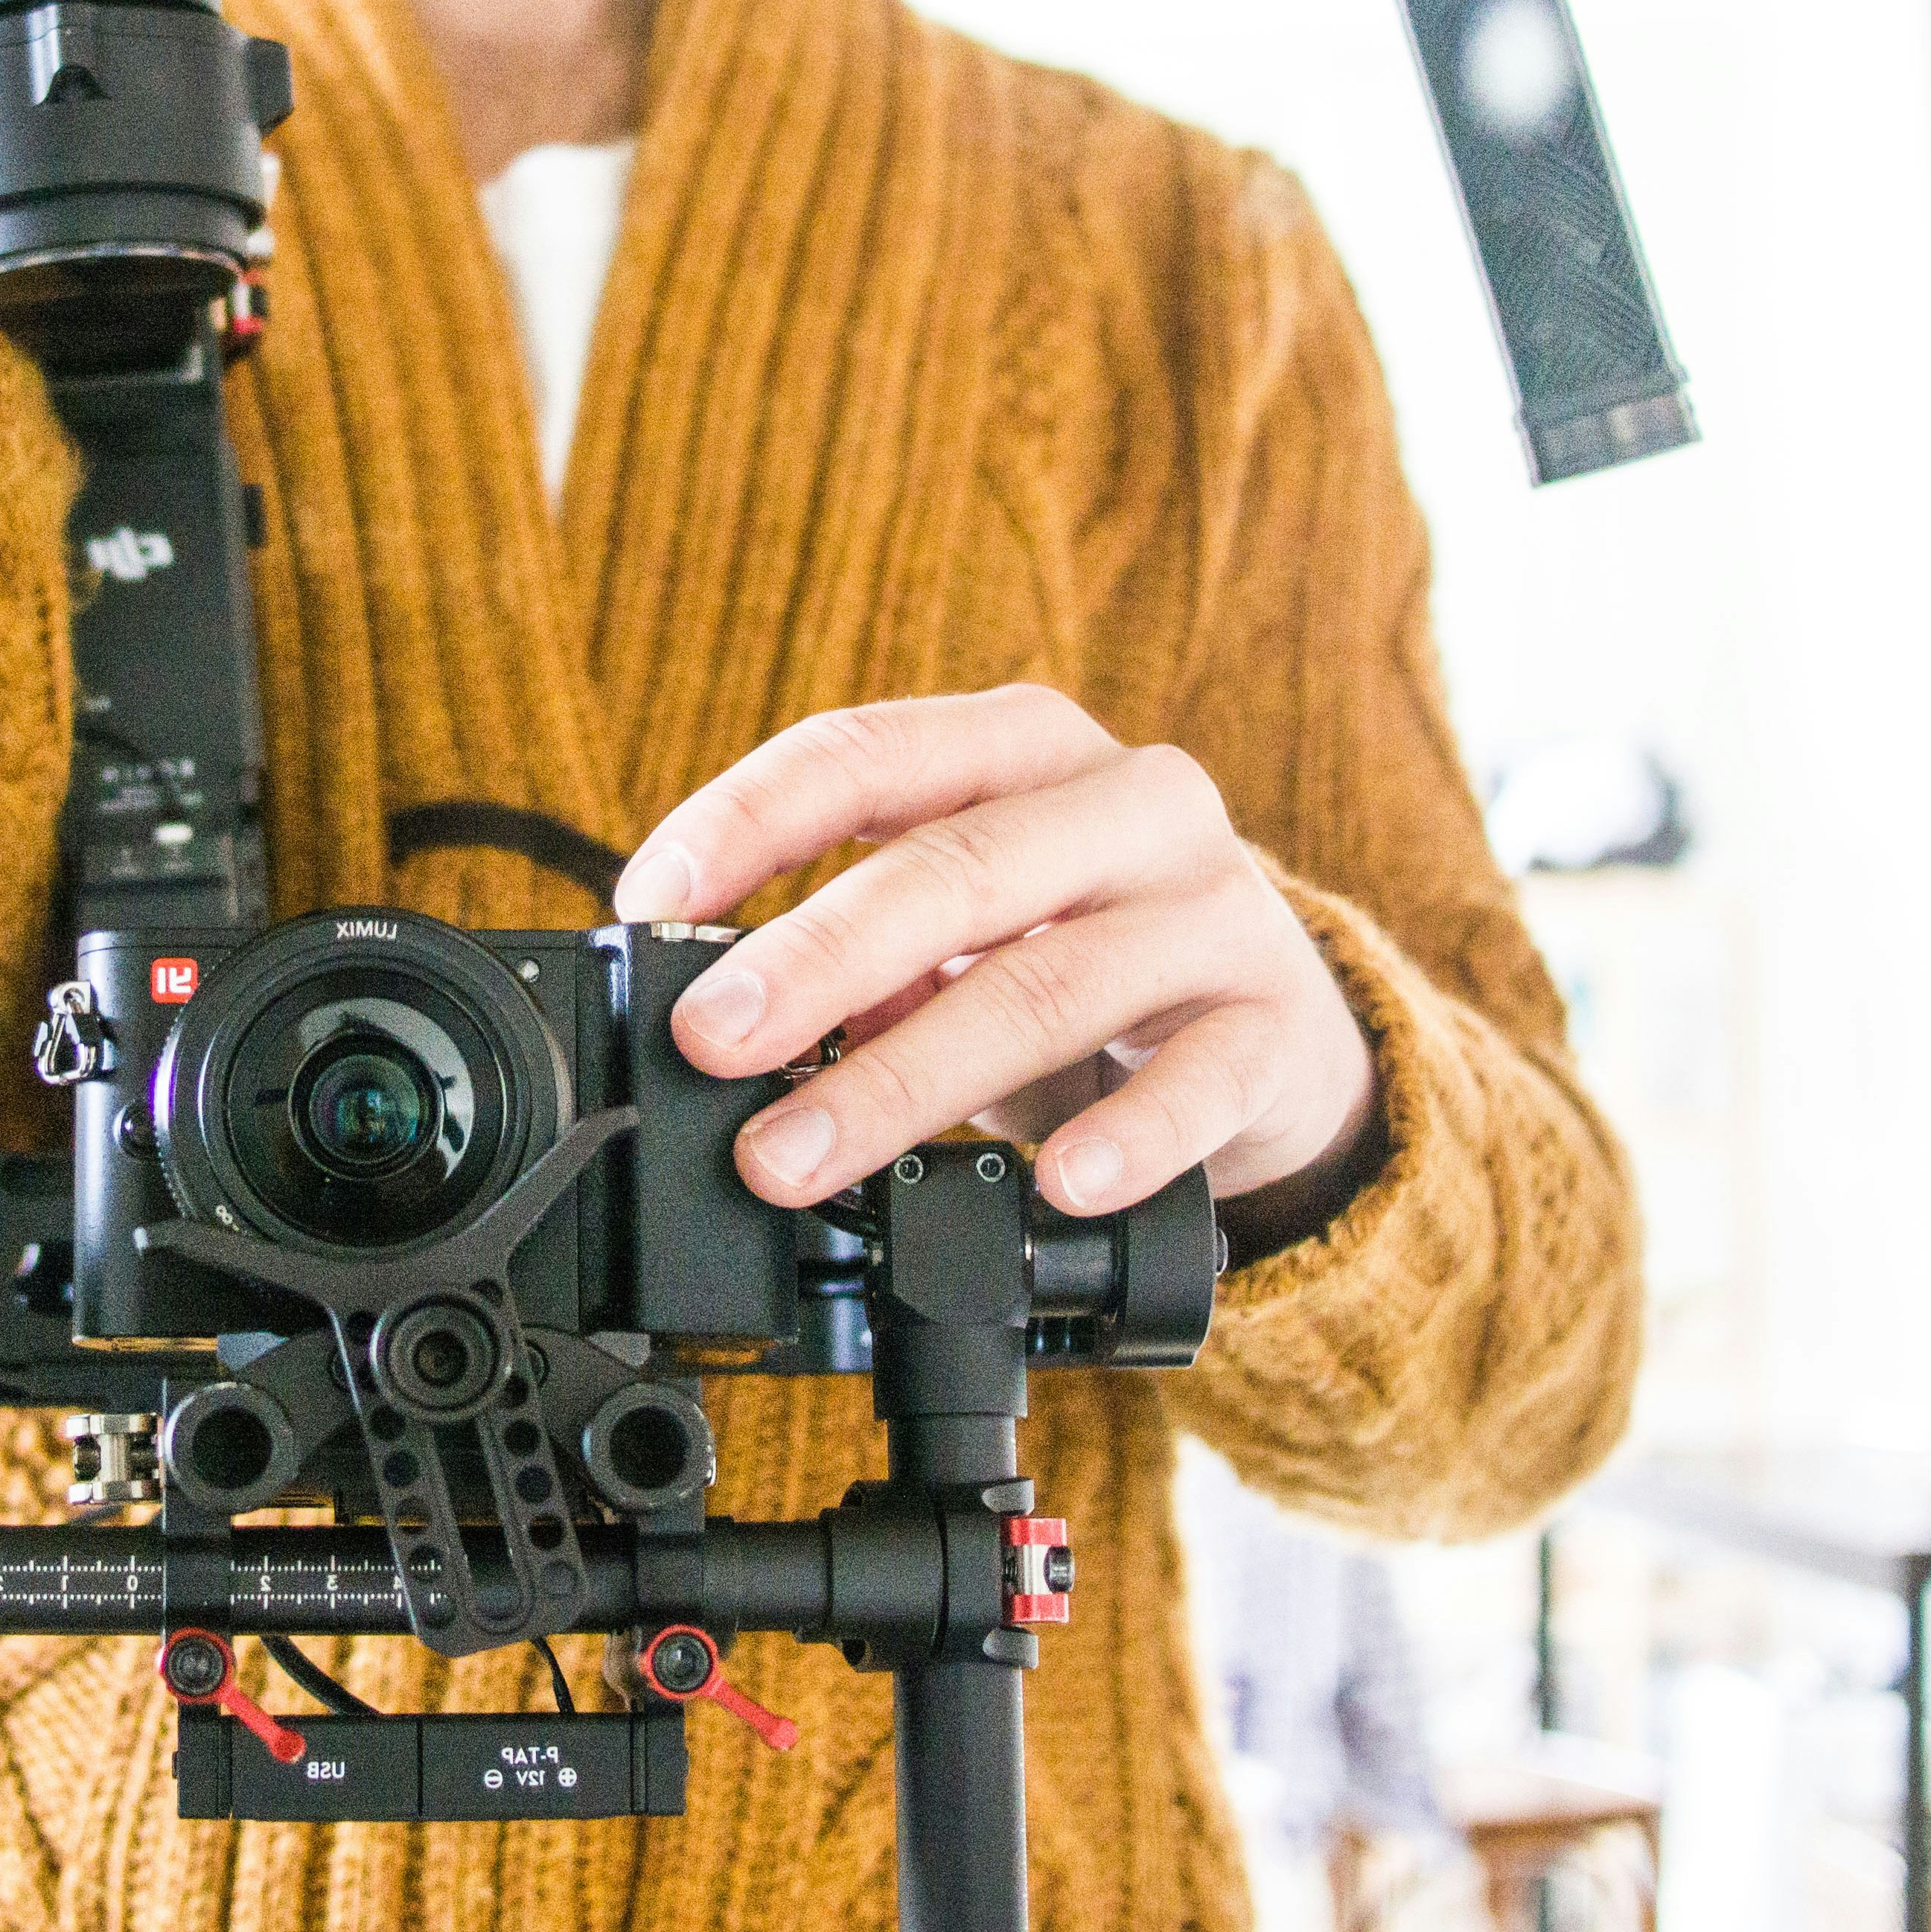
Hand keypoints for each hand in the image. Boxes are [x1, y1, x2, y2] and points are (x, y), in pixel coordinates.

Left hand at [613, 686, 1381, 1238]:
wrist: (1281, 1023)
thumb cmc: (1085, 948)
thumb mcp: (973, 925)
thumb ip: (863, 955)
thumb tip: (722, 1024)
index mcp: (1025, 747)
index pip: (869, 750)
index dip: (749, 818)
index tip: (649, 901)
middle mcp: (1129, 803)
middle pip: (954, 869)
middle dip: (816, 959)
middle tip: (710, 1039)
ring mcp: (1215, 909)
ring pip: (1049, 984)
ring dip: (905, 1081)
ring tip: (795, 1156)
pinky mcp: (1277, 1024)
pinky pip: (1201, 1082)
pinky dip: (1123, 1137)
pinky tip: (1054, 1185)